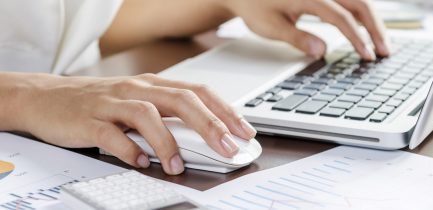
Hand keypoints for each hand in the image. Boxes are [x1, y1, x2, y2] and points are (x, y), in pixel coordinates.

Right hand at [4, 73, 255, 174]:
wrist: (45, 97)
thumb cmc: (98, 102)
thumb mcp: (137, 101)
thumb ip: (167, 115)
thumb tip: (205, 136)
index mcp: (153, 84)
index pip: (198, 92)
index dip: (225, 111)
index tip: (244, 131)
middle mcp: (136, 89)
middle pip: (181, 100)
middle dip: (210, 125)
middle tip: (228, 148)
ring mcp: (112, 103)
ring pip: (148, 115)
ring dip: (168, 143)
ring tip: (177, 166)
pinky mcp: (89, 120)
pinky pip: (112, 135)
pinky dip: (130, 150)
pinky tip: (141, 162)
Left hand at [224, 0, 388, 59]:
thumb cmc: (255, 8)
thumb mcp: (271, 27)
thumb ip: (297, 38)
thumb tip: (322, 51)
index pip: (341, 17)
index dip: (357, 37)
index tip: (367, 56)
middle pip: (359, 3)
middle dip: (375, 28)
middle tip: (385, 52)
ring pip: (358, 1)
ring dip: (372, 21)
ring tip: (381, 44)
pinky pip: (349, 2)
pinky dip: (361, 15)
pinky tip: (368, 30)